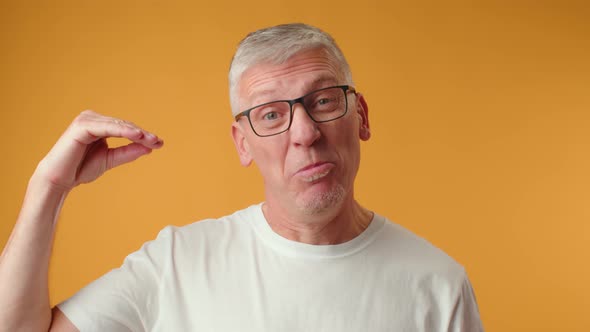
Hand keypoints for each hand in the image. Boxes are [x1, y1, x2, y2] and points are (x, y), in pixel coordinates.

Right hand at [34, 110, 162, 191]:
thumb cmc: (81, 168)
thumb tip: (149, 148)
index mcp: (99, 125)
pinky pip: (106, 127)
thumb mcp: (110, 159)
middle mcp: (92, 119)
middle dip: (143, 134)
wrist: (60, 180)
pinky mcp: (81, 126)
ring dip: (136, 132)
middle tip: (158, 142)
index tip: (159, 143)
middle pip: (124, 125)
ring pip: (118, 125)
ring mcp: (86, 120)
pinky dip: (123, 131)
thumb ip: (128, 152)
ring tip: (151, 139)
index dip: (144, 135)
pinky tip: (137, 135)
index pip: (126, 128)